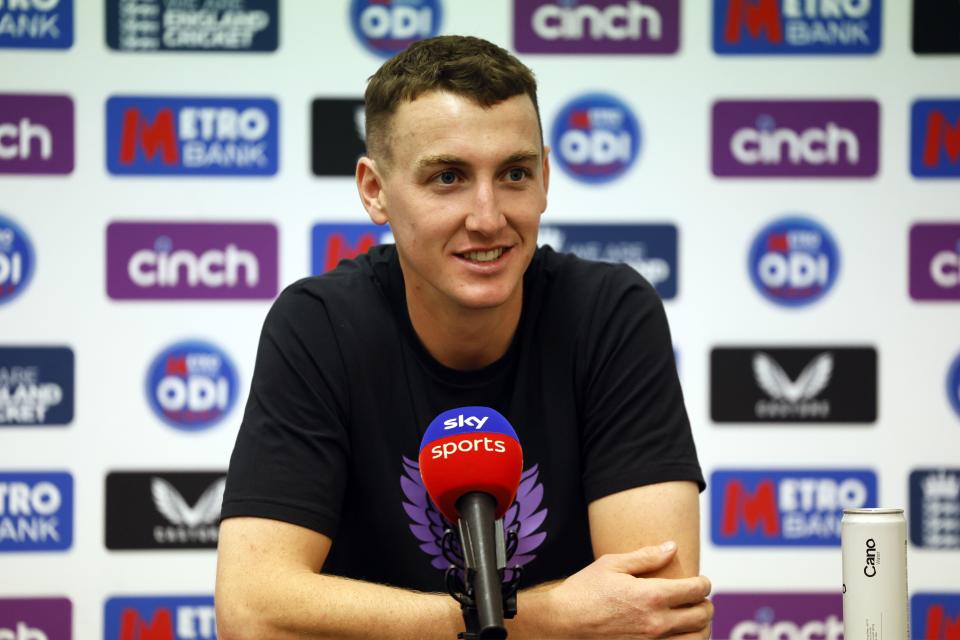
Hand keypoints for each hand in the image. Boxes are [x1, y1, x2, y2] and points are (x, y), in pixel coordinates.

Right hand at [542, 541, 712, 638]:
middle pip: (702, 615)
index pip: (696, 590)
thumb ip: (646, 557)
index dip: (704, 583)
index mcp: (651, 596)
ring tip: (694, 618)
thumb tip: (672, 547)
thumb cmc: (584, 590)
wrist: (563, 622)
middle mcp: (656, 622)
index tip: (701, 580)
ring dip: (701, 627)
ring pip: (696, 639)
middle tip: (700, 598)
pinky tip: (680, 633)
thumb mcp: (612, 564)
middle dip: (706, 604)